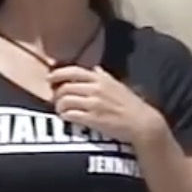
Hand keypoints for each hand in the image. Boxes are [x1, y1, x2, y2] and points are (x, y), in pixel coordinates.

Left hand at [49, 64, 163, 146]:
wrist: (142, 123)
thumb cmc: (130, 104)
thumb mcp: (118, 85)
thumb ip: (104, 76)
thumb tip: (95, 68)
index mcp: (101, 79)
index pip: (73, 71)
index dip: (57, 74)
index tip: (49, 78)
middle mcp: (96, 89)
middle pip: (65, 87)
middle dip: (56, 94)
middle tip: (56, 100)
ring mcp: (94, 104)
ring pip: (64, 101)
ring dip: (59, 107)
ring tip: (61, 110)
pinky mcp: (93, 119)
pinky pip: (69, 115)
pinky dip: (64, 116)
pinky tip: (67, 118)